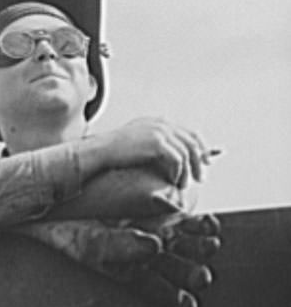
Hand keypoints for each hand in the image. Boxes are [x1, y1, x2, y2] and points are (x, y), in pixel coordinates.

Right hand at [13, 215, 219, 306]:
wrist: (51, 209)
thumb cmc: (62, 234)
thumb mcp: (85, 244)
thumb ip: (117, 248)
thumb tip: (152, 246)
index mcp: (126, 276)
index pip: (155, 292)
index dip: (173, 301)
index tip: (186, 305)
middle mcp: (141, 259)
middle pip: (173, 270)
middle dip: (190, 274)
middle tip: (201, 275)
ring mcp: (151, 236)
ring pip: (183, 247)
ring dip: (199, 248)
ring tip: (211, 245)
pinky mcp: (156, 215)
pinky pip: (183, 222)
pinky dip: (197, 224)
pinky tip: (209, 224)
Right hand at [93, 118, 216, 187]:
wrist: (102, 150)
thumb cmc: (115, 150)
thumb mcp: (137, 140)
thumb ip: (153, 142)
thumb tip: (169, 157)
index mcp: (158, 122)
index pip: (188, 132)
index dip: (200, 147)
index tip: (204, 160)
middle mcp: (162, 124)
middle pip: (192, 141)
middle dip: (199, 160)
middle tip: (200, 176)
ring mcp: (160, 132)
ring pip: (186, 152)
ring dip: (188, 171)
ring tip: (184, 184)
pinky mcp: (157, 143)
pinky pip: (177, 160)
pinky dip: (178, 172)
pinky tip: (174, 180)